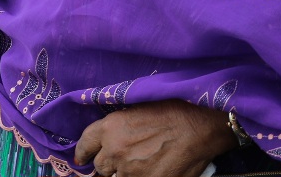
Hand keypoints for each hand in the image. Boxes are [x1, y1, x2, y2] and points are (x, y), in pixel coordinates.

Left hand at [74, 100, 234, 176]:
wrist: (198, 128)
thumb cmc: (173, 112)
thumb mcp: (136, 110)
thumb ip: (118, 127)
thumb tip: (112, 138)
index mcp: (109, 127)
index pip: (85, 144)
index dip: (83, 153)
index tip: (82, 158)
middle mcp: (114, 149)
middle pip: (100, 166)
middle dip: (108, 165)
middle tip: (120, 162)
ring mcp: (129, 170)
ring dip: (123, 174)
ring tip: (137, 166)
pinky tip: (148, 172)